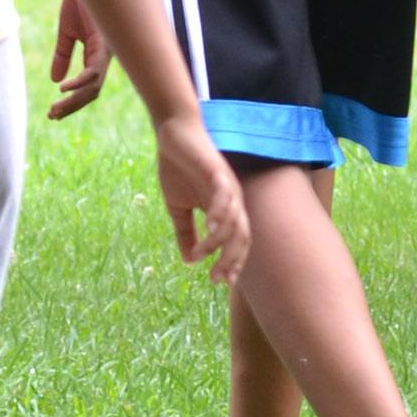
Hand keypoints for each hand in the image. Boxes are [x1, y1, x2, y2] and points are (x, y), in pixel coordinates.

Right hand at [47, 11, 115, 114]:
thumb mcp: (67, 31)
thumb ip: (63, 55)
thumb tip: (56, 80)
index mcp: (98, 54)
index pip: (88, 86)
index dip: (72, 101)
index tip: (53, 112)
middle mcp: (106, 55)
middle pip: (92, 91)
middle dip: (72, 107)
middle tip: (52, 116)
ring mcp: (108, 50)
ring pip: (94, 85)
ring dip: (74, 101)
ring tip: (55, 109)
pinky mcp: (104, 42)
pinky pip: (93, 69)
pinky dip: (78, 82)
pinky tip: (63, 88)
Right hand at [152, 111, 243, 281]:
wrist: (175, 134)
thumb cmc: (179, 168)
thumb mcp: (177, 206)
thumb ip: (185, 232)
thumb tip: (189, 261)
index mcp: (224, 209)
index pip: (236, 241)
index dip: (232, 262)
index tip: (219, 282)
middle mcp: (232, 200)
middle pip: (242, 236)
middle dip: (231, 259)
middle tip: (216, 279)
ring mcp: (226, 186)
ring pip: (234, 220)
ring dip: (220, 241)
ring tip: (202, 254)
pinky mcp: (217, 171)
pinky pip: (224, 195)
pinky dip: (220, 213)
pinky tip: (209, 227)